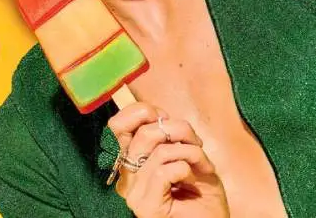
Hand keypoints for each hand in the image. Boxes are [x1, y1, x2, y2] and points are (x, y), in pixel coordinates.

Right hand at [108, 102, 229, 217]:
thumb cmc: (202, 193)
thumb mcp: (183, 153)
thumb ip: (166, 135)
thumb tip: (159, 116)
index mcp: (130, 162)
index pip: (117, 125)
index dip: (141, 111)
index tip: (166, 119)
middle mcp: (127, 177)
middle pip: (143, 133)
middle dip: (178, 129)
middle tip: (196, 142)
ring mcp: (134, 194)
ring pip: (159, 152)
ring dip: (189, 152)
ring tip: (202, 165)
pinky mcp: (146, 207)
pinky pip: (164, 171)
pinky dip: (185, 168)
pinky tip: (192, 179)